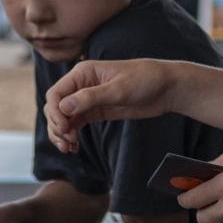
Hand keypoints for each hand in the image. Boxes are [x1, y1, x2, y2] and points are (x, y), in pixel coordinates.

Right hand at [42, 59, 179, 154]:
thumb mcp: (118, 89)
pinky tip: (74, 148)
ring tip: (69, 149)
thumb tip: (64, 106)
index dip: (55, 112)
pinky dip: (71, 136)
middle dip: (57, 126)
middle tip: (68, 143)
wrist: (166, 88)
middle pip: (55, 107)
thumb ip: (91, 97)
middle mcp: (81, 85)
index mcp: (82, 73)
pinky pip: (76, 124)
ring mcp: (88, 99)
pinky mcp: (96, 111)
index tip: (65, 129)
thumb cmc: (145, 80)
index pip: (56, 94)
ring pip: (63, 118)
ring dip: (61, 133)